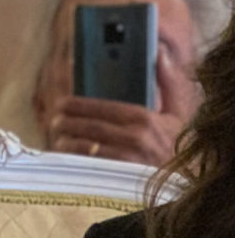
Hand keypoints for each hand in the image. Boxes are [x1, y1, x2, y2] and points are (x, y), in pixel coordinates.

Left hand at [48, 51, 197, 165]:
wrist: (182, 184)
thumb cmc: (175, 146)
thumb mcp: (179, 114)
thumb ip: (169, 83)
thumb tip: (159, 52)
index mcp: (144, 118)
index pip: (99, 107)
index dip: (75, 104)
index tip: (61, 103)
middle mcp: (134, 138)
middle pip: (86, 126)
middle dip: (64, 121)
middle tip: (54, 120)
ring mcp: (124, 159)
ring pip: (82, 146)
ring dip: (64, 140)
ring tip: (57, 137)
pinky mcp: (116, 178)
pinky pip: (85, 165)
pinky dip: (71, 159)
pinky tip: (64, 155)